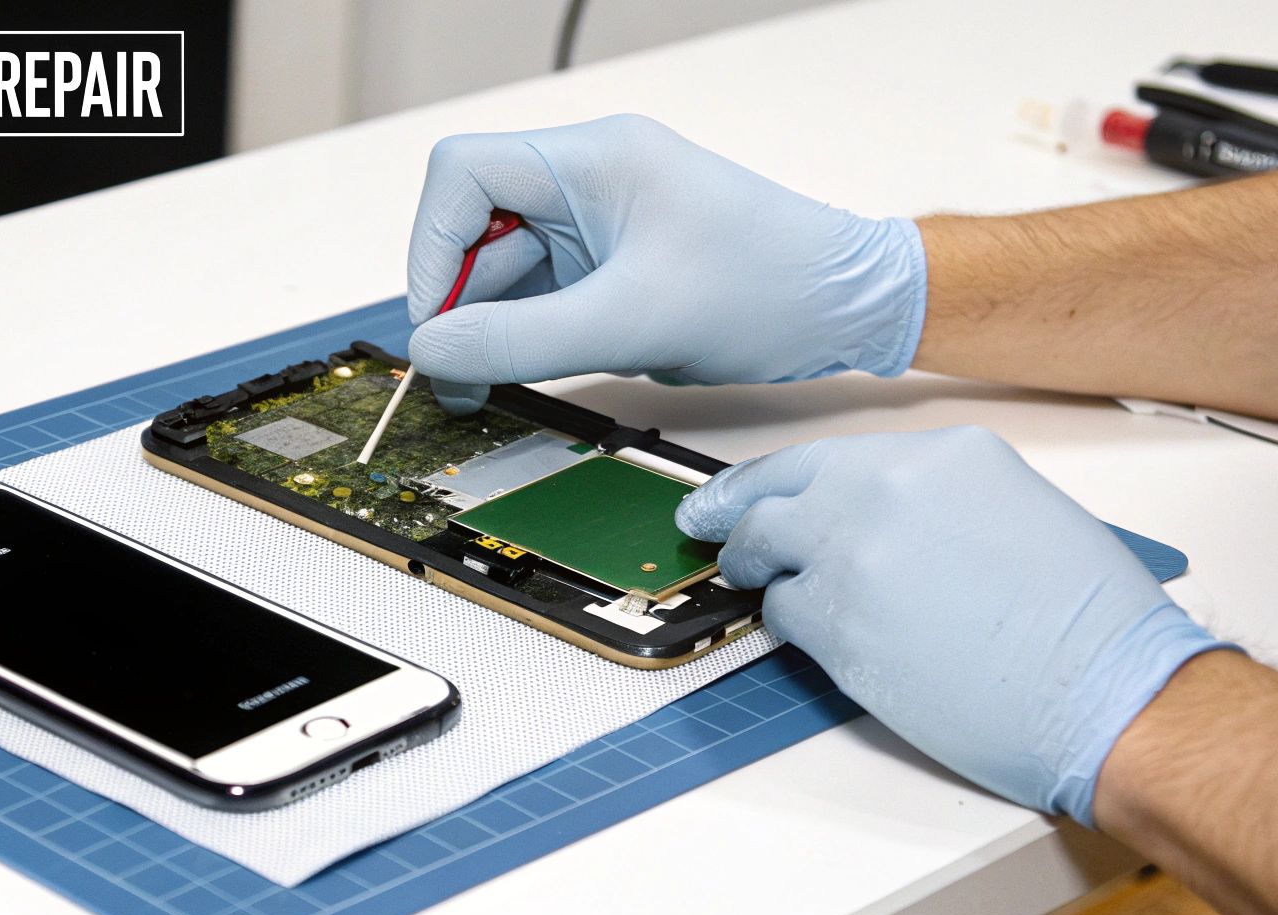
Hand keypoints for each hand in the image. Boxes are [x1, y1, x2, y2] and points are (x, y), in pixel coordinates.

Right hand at [405, 114, 925, 413]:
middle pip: (473, 226)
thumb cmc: (767, 288)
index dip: (433, 246)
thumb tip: (432, 350)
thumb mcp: (635, 321)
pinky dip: (518, 340)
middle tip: (452, 376)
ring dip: (483, 330)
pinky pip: (538, 300)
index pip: (463, 173)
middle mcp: (585, 183)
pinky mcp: (607, 271)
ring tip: (477, 392)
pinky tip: (512, 378)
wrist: (844, 307)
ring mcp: (594, 228)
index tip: (437, 322)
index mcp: (593, 159)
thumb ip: (522, 337)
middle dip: (455, 300)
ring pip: (501, 271)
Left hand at [675, 426, 1229, 823]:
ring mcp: (855, 551)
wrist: (1108, 689)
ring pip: (768, 550)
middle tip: (704, 526)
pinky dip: (786, 621)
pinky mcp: (837, 619)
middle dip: (732, 511)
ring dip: (759, 570)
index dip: (773, 480)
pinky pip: (783, 611)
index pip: (827, 458)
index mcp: (942, 455)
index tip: (740, 492)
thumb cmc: (1088, 623)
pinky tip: (808, 633)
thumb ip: (935, 505)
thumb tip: (877, 525)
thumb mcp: (1017, 513)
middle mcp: (889, 487)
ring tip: (754, 583)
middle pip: (776, 491)